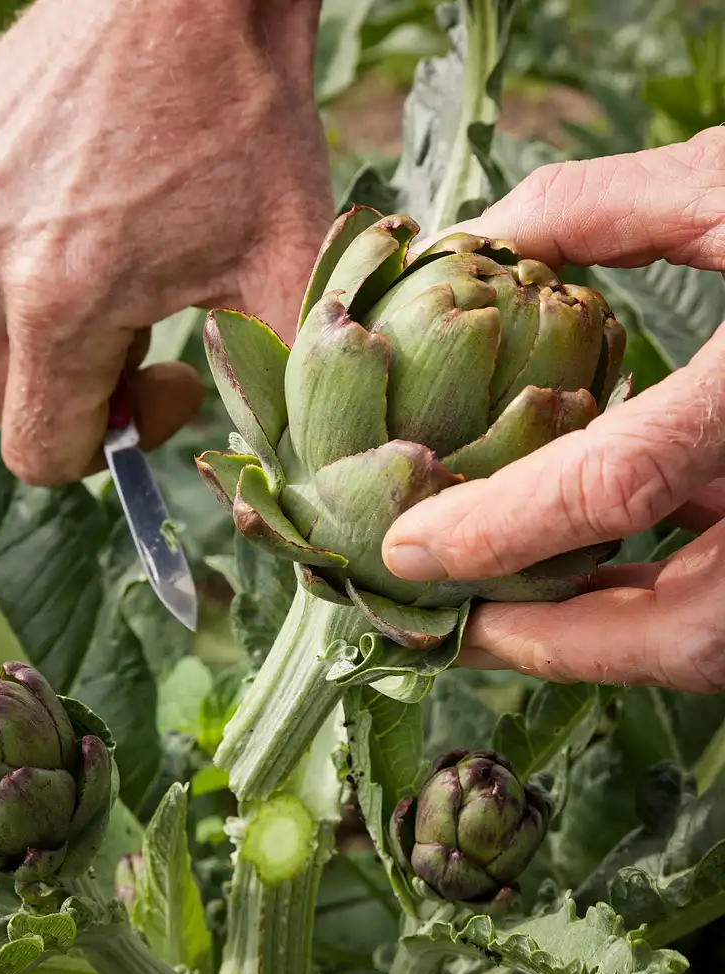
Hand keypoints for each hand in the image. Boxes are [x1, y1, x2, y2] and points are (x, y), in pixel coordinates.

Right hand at [0, 0, 330, 484]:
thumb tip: (265, 464)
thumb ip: (271, 384)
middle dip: (88, 393)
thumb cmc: (244, 119)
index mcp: (56, 304)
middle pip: (13, 405)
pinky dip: (19, 273)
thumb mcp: (287, 266)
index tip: (175, 381)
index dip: (117, 443)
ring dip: (55, 333)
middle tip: (157, 332)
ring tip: (125, 268)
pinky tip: (85, 223)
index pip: (44, 453)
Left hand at [383, 127, 724, 691]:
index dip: (501, 530)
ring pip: (708, 635)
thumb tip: (482, 236)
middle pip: (681, 628)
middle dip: (549, 643)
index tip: (405, 552)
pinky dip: (648, 595)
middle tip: (448, 627)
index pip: (621, 485)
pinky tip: (585, 565)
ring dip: (597, 634)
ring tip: (497, 608)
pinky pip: (724, 598)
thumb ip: (608, 205)